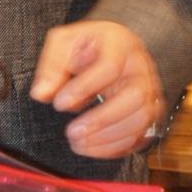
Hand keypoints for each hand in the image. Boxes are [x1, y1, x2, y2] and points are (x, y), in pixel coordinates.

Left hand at [30, 21, 165, 158]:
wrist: (113, 48)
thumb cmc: (87, 44)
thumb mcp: (64, 42)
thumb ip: (52, 66)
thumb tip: (41, 94)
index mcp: (120, 44)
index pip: (109, 67)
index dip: (84, 87)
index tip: (58, 103)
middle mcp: (141, 68)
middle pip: (134, 97)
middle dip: (101, 119)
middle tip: (71, 132)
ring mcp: (150, 92)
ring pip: (140, 120)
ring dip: (107, 138)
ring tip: (76, 143)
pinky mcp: (150, 113)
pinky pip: (139, 135)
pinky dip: (114, 147)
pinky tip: (90, 148)